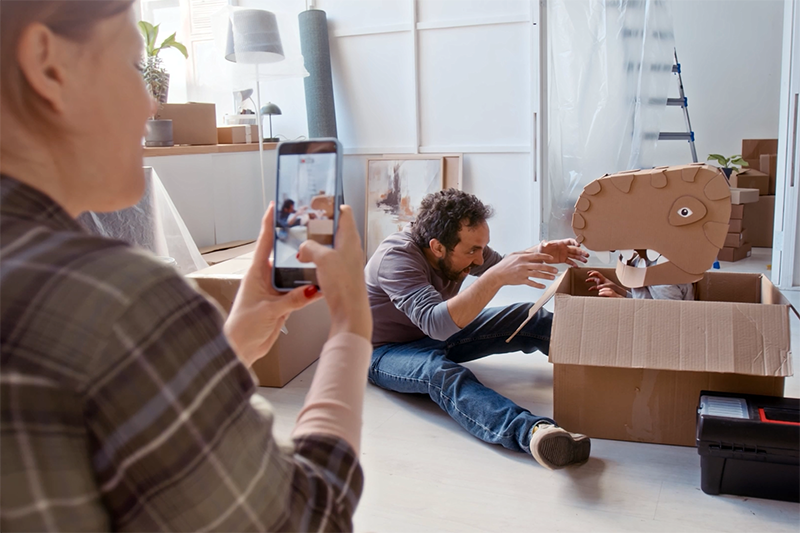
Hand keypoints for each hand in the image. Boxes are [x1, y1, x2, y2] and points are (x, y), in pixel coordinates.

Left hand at [224, 203, 322, 366]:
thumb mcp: (269, 310)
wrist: (241, 349)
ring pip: (293, 273)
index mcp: (256, 272)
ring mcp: (274, 290)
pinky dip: (308, 288)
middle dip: (294, 241)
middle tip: (309, 227)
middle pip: (282, 254)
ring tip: (321, 253)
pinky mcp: (281, 303)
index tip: (276, 206)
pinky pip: (298, 291)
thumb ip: (291, 300)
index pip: (264, 242)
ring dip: (305, 267)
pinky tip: (321, 285)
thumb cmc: (244, 326)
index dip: (269, 223)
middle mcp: (265, 278)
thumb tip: (311, 289)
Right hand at [298, 206, 371, 340]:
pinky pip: (328, 259)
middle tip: (303, 226)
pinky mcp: (342, 274)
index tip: (316, 204)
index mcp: (350, 237)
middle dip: (318, 226)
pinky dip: (317, 258)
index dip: (331, 206)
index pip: (344, 212)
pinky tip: (307, 263)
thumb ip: (310, 247)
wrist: (350, 312)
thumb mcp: (322, 259)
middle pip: (335, 228)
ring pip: (330, 245)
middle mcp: (351, 247)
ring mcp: (347, 261)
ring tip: (302, 245)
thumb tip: (304, 247)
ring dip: (316, 244)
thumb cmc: (343, 284)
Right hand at [487, 250, 558, 289]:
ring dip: (546, 276)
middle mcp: (523, 265)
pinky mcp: (521, 280)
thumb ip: (522, 253)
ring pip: (537, 274)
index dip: (546, 257)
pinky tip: (543, 286)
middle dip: (549, 268)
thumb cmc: (504, 265)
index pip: (537, 256)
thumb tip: (531, 252)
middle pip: (540, 266)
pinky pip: (531, 283)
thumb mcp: (513, 255)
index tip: (551, 259)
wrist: (497, 274)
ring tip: (552, 277)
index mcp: (522, 257)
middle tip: (556, 270)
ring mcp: (523, 273)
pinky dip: (538, 285)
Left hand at [533, 239, 588, 266]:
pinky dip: (573, 264)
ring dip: (580, 258)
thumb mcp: (542, 245)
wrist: (541, 255)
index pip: (570, 241)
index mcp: (561, 243)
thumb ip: (544, 244)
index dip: (575, 242)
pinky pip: (569, 262)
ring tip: (585, 260)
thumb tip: (544, 242)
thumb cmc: (542, 248)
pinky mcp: (562, 259)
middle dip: (581, 252)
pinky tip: (577, 266)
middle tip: (587, 254)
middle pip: (574, 249)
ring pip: (574, 256)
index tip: (579, 245)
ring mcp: (564, 254)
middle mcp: (564, 248)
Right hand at [586, 270, 627, 297]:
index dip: (593, 273)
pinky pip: (595, 287)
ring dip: (590, 280)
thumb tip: (598, 287)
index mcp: (603, 278)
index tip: (589, 274)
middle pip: (595, 275)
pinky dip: (592, 288)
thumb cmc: (614, 287)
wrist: (616, 290)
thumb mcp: (608, 286)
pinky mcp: (600, 287)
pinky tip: (590, 289)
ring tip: (586, 280)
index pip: (597, 273)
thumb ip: (603, 286)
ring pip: (594, 280)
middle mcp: (601, 280)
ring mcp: (600, 283)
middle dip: (591, 273)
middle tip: (588, 273)